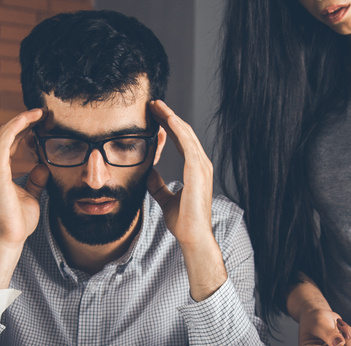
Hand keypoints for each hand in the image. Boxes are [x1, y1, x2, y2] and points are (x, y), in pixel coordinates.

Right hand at [0, 108, 48, 247]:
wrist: (10, 238)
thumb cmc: (18, 221)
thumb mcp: (31, 195)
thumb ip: (35, 180)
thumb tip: (42, 167)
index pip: (8, 142)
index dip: (23, 129)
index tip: (40, 121)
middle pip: (5, 134)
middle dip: (23, 121)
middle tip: (43, 112)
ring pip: (4, 133)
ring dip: (21, 120)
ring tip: (39, 113)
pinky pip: (4, 141)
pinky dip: (16, 127)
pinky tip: (29, 120)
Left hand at [145, 100, 213, 246]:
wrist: (192, 237)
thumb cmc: (183, 222)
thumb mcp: (165, 199)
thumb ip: (158, 185)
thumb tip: (149, 173)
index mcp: (195, 170)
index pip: (181, 142)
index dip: (168, 127)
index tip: (154, 116)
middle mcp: (201, 165)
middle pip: (184, 133)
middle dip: (168, 117)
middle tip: (153, 104)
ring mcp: (201, 167)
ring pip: (186, 134)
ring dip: (171, 118)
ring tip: (157, 106)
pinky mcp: (198, 171)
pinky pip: (187, 144)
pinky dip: (177, 130)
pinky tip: (167, 119)